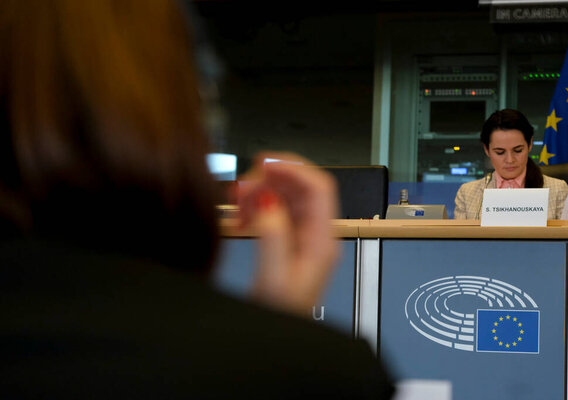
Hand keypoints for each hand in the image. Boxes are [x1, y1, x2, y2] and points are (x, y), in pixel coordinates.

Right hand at [237, 152, 339, 315]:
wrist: (276, 338)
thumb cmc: (282, 314)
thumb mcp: (273, 277)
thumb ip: (272, 235)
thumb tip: (268, 198)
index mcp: (322, 241)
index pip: (319, 187)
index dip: (293, 168)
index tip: (264, 162)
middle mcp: (316, 235)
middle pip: (300, 187)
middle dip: (270, 179)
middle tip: (242, 186)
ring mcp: (303, 237)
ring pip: (285, 196)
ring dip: (259, 191)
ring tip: (236, 201)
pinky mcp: (288, 241)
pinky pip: (274, 210)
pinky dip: (255, 206)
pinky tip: (239, 216)